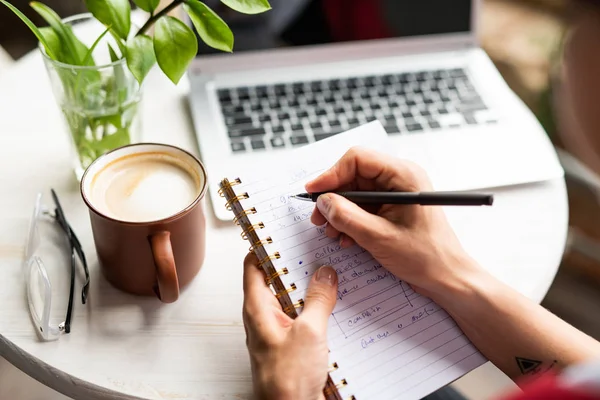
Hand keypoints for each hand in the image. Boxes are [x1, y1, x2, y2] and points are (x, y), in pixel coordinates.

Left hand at [242, 252, 337, 399]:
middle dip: (295, 264)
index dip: (264, 245)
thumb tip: (325, 274)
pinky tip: (335, 303)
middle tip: (315, 248)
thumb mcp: (309, 332)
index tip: (280, 230)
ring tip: (329, 272)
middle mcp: (265, 317)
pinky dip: (317, 306)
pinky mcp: (294, 343)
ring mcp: (279, 330)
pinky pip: (304, 316)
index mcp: (257, 308)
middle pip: (276, 279)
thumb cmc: (286, 382)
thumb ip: (318, 300)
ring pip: (293, 298)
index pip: (253, 265)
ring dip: (309, 286)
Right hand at [306, 147, 481, 302]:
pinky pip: (362, 207)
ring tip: (334, 233)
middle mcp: (399, 179)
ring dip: (339, 213)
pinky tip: (347, 238)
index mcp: (403, 175)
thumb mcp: (379, 237)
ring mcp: (395, 194)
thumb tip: (323, 202)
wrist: (446, 278)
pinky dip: (350, 221)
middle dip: (333, 198)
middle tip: (319, 219)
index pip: (358, 159)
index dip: (331, 174)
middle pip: (353, 176)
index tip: (313, 192)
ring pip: (355, 193)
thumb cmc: (426, 257)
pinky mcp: (391, 208)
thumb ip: (347, 217)